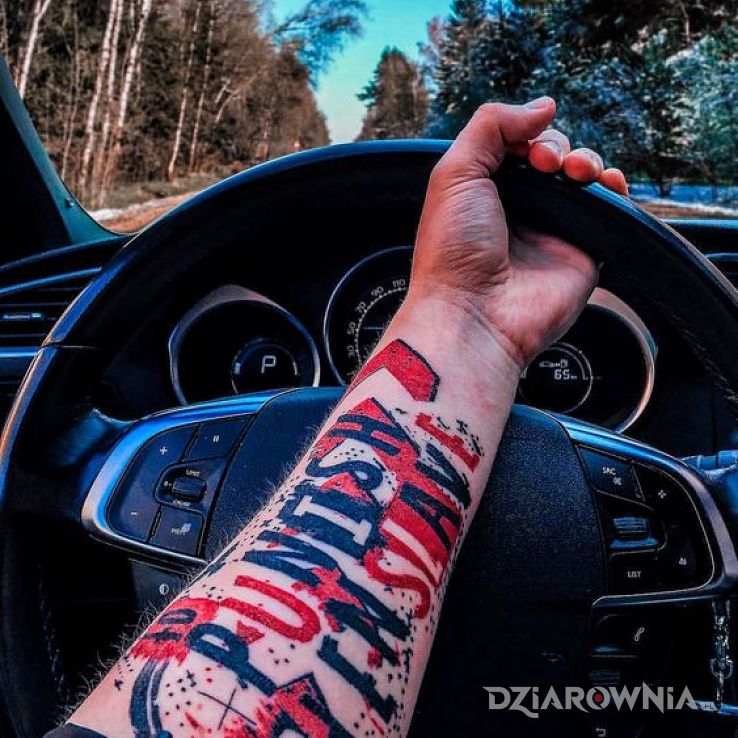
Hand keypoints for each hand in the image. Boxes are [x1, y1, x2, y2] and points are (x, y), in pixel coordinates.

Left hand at [408, 97, 627, 369]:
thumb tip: (542, 106)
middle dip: (558, 147)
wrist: (473, 313)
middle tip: (545, 166)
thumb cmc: (452, 251)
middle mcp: (519, 209)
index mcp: (484, 190)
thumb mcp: (454, 172)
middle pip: (555, 156)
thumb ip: (491, 126)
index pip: (517, 145)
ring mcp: (551, 229)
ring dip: (588, 161)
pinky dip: (615, 190)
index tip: (525, 150)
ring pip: (584, 178)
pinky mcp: (581, 250)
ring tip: (577, 173)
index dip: (527, 136)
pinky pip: (608, 212)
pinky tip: (607, 184)